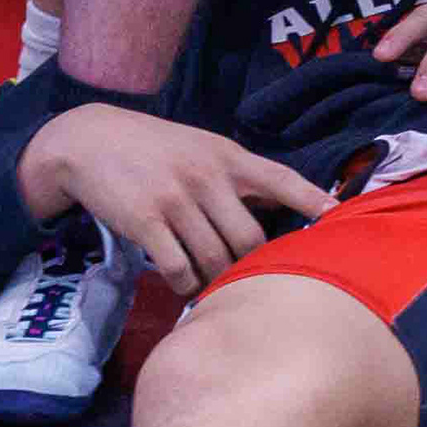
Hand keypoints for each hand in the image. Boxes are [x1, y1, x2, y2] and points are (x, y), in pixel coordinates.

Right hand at [17, 104, 332, 294]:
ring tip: (210, 283)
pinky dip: (185, 285)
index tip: (337, 215)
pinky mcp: (146, 222)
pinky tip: (181, 281)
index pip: (279, 176)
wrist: (89, 141)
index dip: (310, 198)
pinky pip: (179, 270)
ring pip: (215, 260)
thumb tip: (271, 215)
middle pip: (250, 240)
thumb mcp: (199, 148)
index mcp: (226, 156)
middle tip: (244, 278)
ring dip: (215, 281)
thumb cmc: (152, 148)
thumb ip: (232, 176)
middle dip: (250, 267)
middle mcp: (207, 175)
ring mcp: (176, 199)